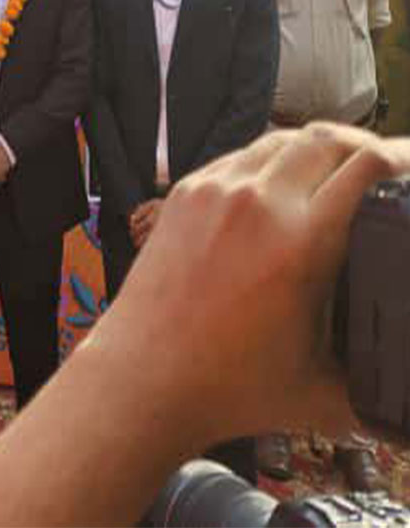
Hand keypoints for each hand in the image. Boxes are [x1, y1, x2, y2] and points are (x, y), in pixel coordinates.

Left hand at [92, 124, 409, 447]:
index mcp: (301, 242)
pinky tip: (287, 178)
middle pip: (325, 138)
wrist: (145, 375)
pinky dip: (272, 158)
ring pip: (280, 140)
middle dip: (365, 144)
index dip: (401, 156)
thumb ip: (384, 384)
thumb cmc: (233, 387)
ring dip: (318, 146)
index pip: (365, 168)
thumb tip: (406, 380)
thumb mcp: (329, 390)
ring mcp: (214, 192)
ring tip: (342, 165)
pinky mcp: (184, 194)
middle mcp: (256, 203)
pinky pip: (240, 156)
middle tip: (388, 161)